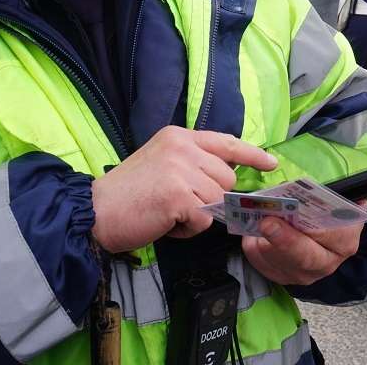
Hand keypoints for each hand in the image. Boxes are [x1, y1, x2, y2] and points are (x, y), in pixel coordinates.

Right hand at [91, 127, 276, 253]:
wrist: (95, 212)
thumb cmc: (127, 195)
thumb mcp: (161, 163)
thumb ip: (190, 163)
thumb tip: (224, 178)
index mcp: (178, 136)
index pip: (225, 141)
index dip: (251, 155)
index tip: (271, 163)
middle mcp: (182, 147)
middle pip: (225, 177)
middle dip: (210, 199)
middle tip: (179, 206)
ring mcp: (181, 169)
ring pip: (217, 200)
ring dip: (197, 217)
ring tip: (168, 214)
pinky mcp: (179, 195)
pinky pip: (204, 220)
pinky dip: (188, 230)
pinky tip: (166, 224)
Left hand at [241, 211, 365, 285]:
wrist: (309, 231)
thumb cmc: (327, 211)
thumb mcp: (349, 198)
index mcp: (345, 241)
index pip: (337, 238)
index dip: (319, 228)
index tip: (300, 212)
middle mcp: (326, 261)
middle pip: (307, 257)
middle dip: (287, 240)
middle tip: (268, 222)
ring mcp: (303, 273)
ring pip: (282, 263)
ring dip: (266, 245)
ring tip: (255, 226)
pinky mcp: (281, 276)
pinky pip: (265, 267)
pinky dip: (256, 251)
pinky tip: (251, 237)